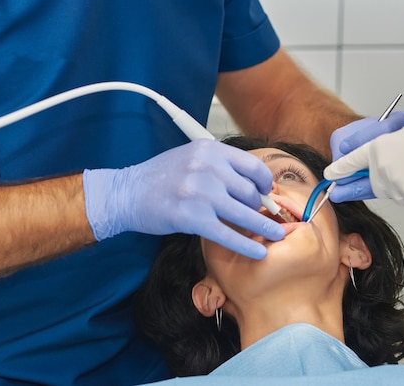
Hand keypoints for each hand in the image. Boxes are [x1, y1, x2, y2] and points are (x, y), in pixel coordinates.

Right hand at [83, 139, 284, 258]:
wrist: (127, 193)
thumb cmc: (161, 177)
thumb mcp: (192, 158)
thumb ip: (220, 167)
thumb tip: (254, 186)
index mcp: (210, 150)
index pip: (252, 166)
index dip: (265, 182)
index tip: (267, 192)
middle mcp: (207, 168)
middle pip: (250, 192)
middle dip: (259, 207)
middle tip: (262, 217)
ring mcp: (200, 193)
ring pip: (245, 213)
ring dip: (264, 227)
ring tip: (277, 235)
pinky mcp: (192, 218)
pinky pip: (228, 234)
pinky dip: (247, 245)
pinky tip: (259, 252)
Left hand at [324, 110, 403, 205]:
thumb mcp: (399, 134)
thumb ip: (379, 150)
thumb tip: (365, 164)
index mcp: (378, 148)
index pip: (351, 162)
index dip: (338, 169)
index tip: (330, 175)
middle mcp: (382, 169)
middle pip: (364, 183)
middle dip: (351, 187)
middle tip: (337, 192)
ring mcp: (396, 186)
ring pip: (384, 191)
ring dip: (388, 186)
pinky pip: (402, 197)